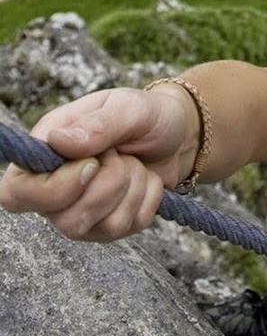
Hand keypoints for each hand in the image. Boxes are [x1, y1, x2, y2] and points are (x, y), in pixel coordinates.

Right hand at [0, 85, 195, 240]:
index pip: (16, 192)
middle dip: (107, 187)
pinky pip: (126, 228)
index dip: (54, 189)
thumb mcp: (129, 107)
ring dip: (131, 189)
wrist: (180, 135)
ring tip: (135, 164)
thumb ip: (98, 124)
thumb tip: (59, 142)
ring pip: (97, 227)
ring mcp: (81, 210)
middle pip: (61, 220)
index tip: (93, 164)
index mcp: (46, 151)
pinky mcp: (107, 226)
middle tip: (121, 156)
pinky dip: (147, 199)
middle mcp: (55, 187)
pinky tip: (146, 179)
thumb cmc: (146, 115)